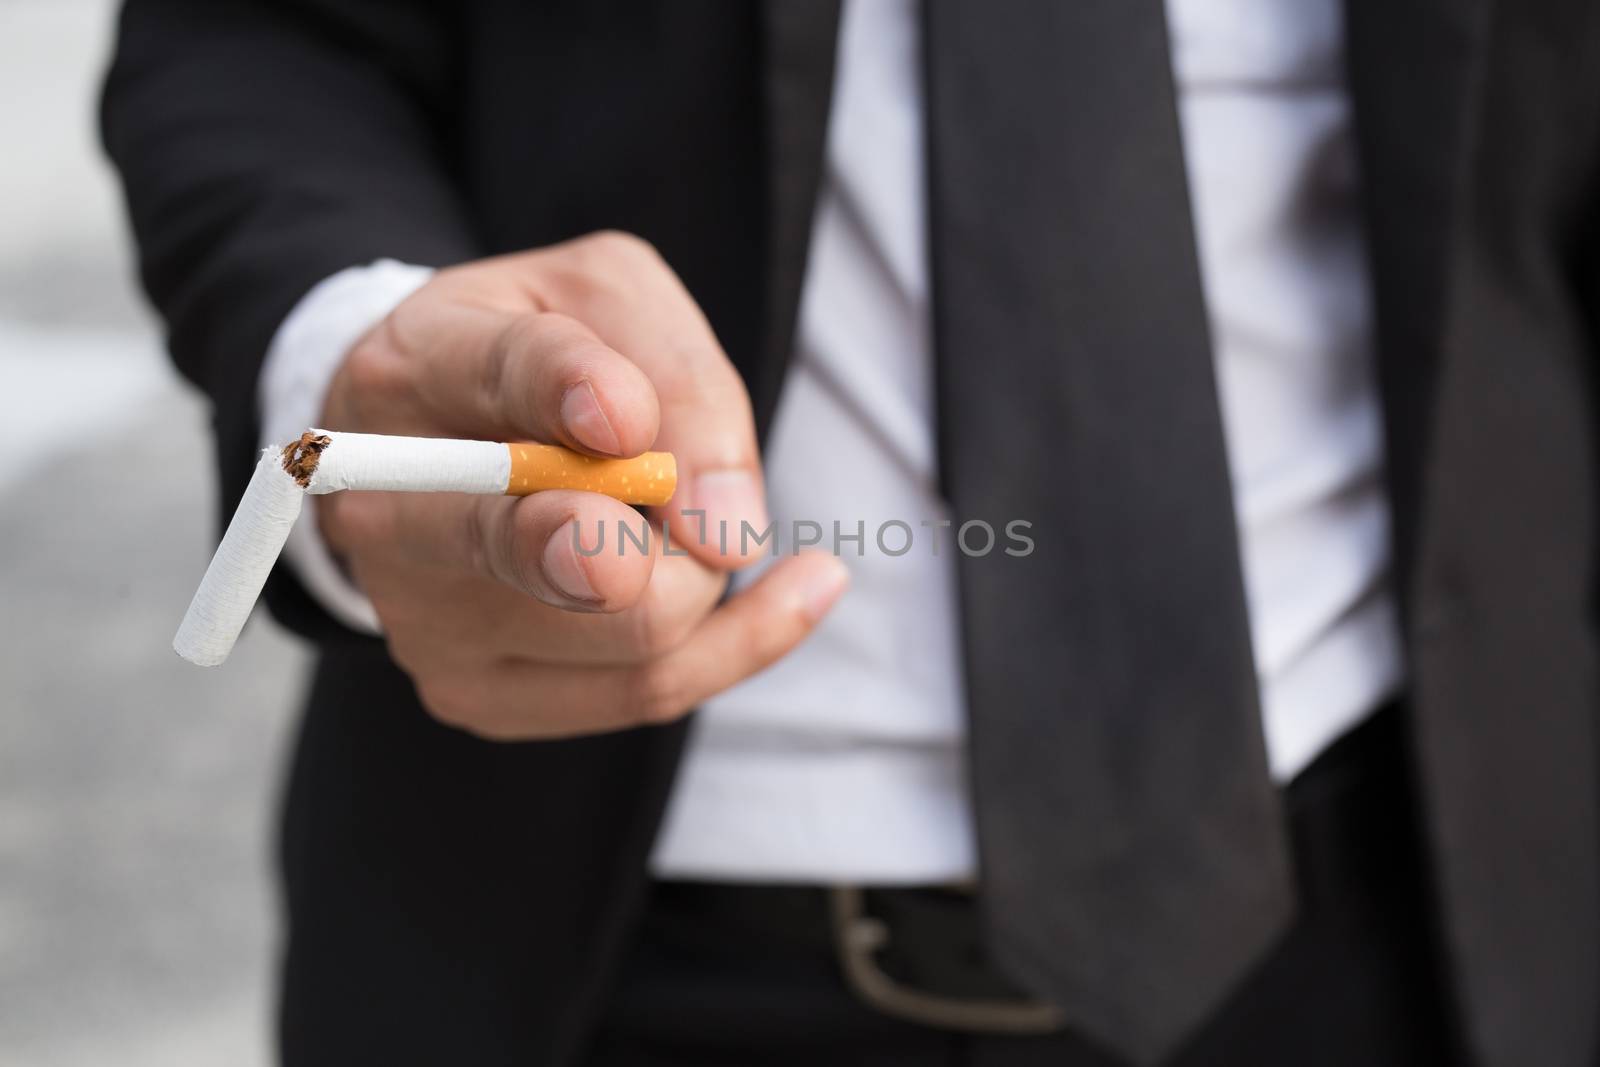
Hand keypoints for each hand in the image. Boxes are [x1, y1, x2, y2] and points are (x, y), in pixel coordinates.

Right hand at [316, 231, 847, 738]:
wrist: (450, 438)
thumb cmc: (548, 357)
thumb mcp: (612, 304)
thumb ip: (675, 383)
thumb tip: (724, 530)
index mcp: (418, 369)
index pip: (495, 376)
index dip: (565, 390)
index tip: (626, 420)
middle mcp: (391, 507)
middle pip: (525, 549)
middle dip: (623, 550)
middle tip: (721, 543)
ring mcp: (425, 616)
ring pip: (628, 631)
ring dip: (706, 574)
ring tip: (722, 522)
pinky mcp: (476, 691)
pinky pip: (648, 689)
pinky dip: (741, 640)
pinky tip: (804, 588)